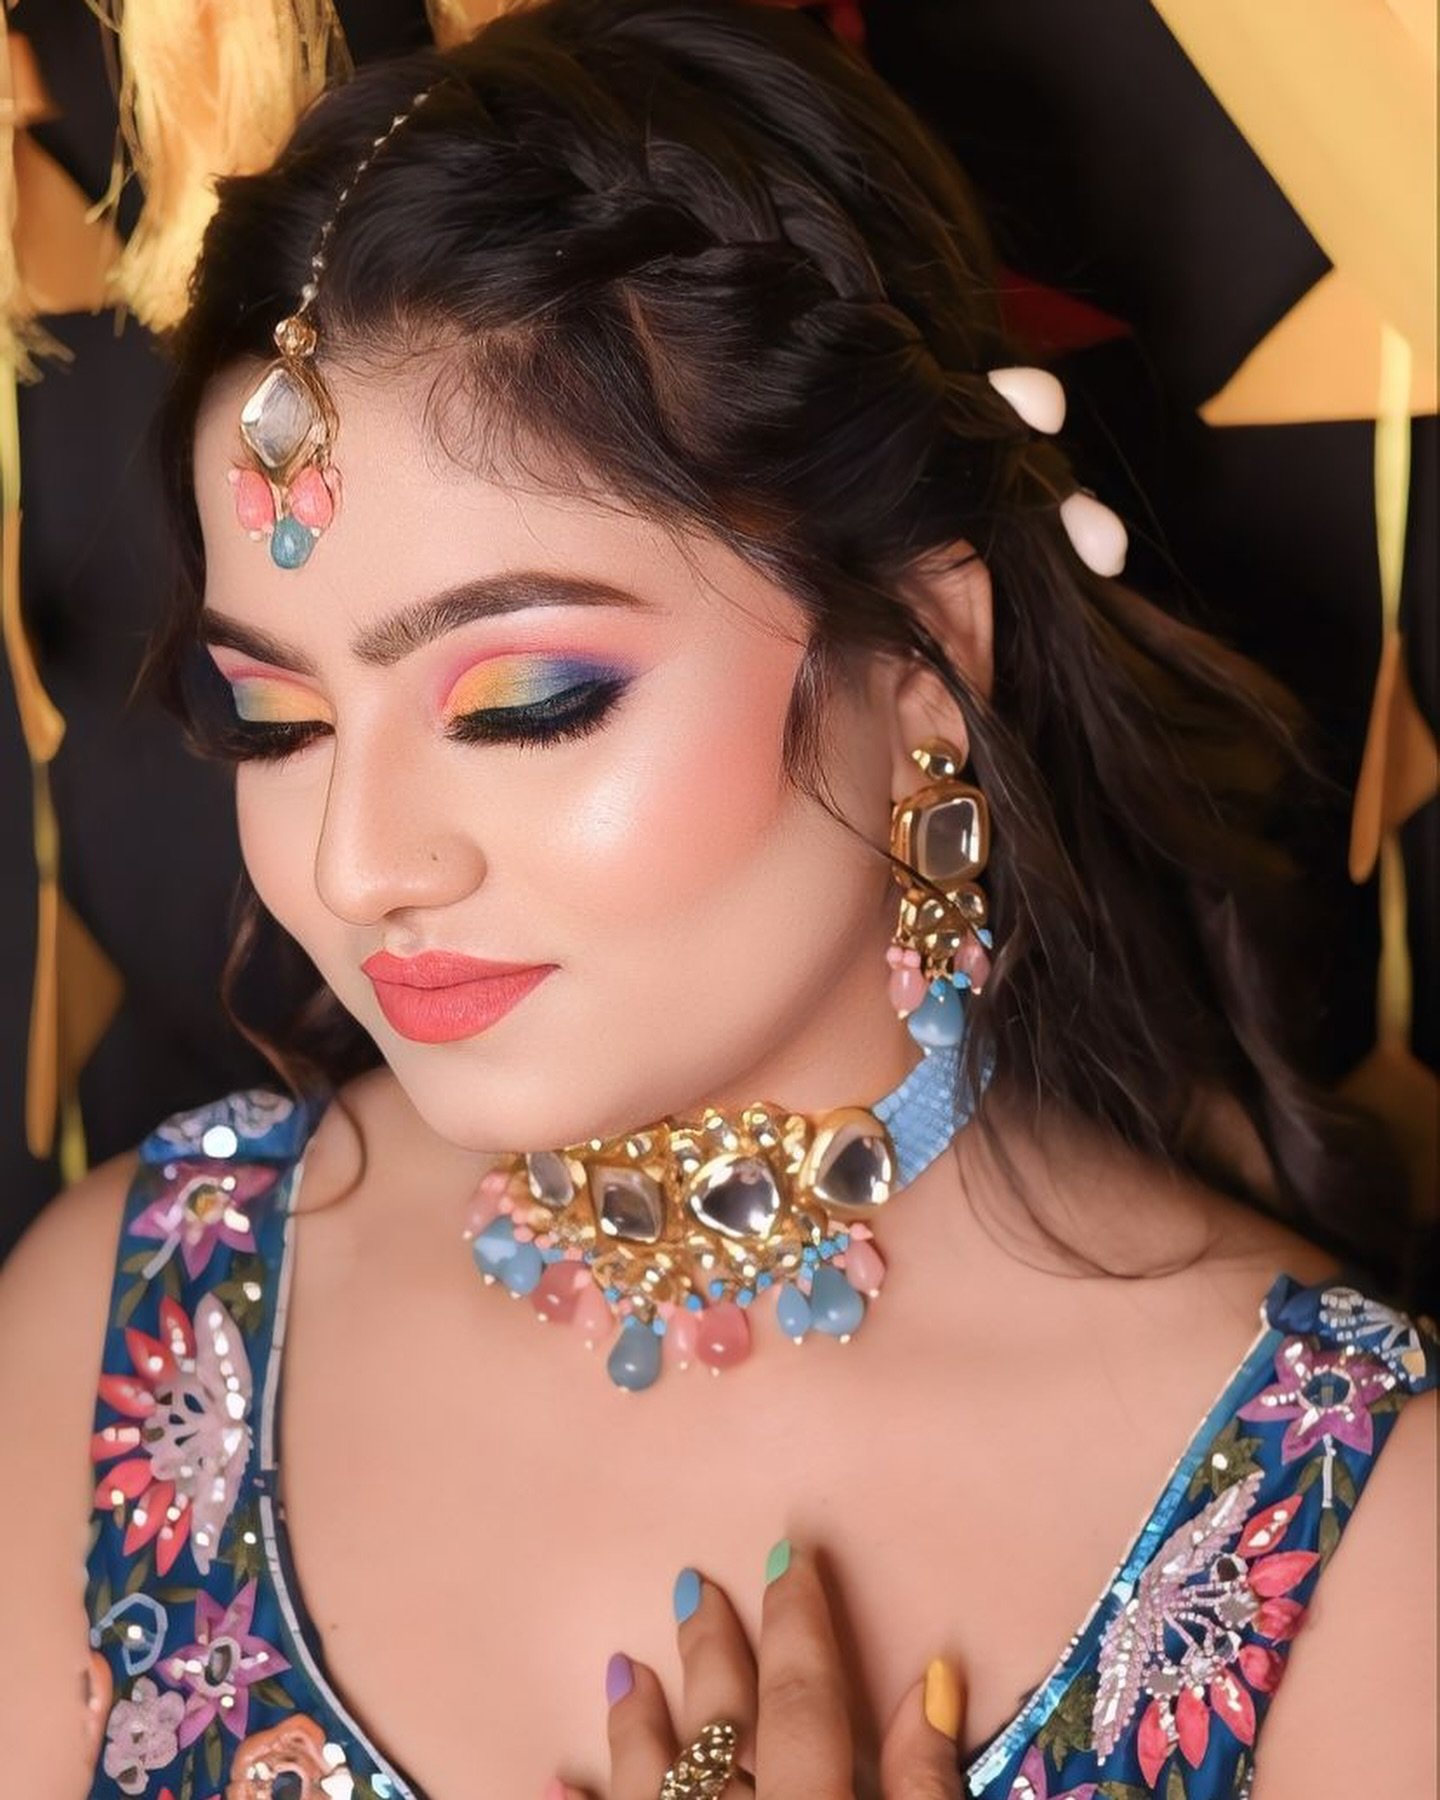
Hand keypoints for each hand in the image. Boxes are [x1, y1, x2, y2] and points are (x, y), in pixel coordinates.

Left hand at [547, 1540, 965, 1799]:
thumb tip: (933, 1678)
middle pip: (718, 1728)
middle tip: (694, 1586)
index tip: (792, 1551)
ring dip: (638, 1727)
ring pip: (649, 1782)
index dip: (801, 1624)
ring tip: (626, 1669)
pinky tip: (556, 1774)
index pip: (803, 1700)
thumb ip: (924, 1783)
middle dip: (710, 1654)